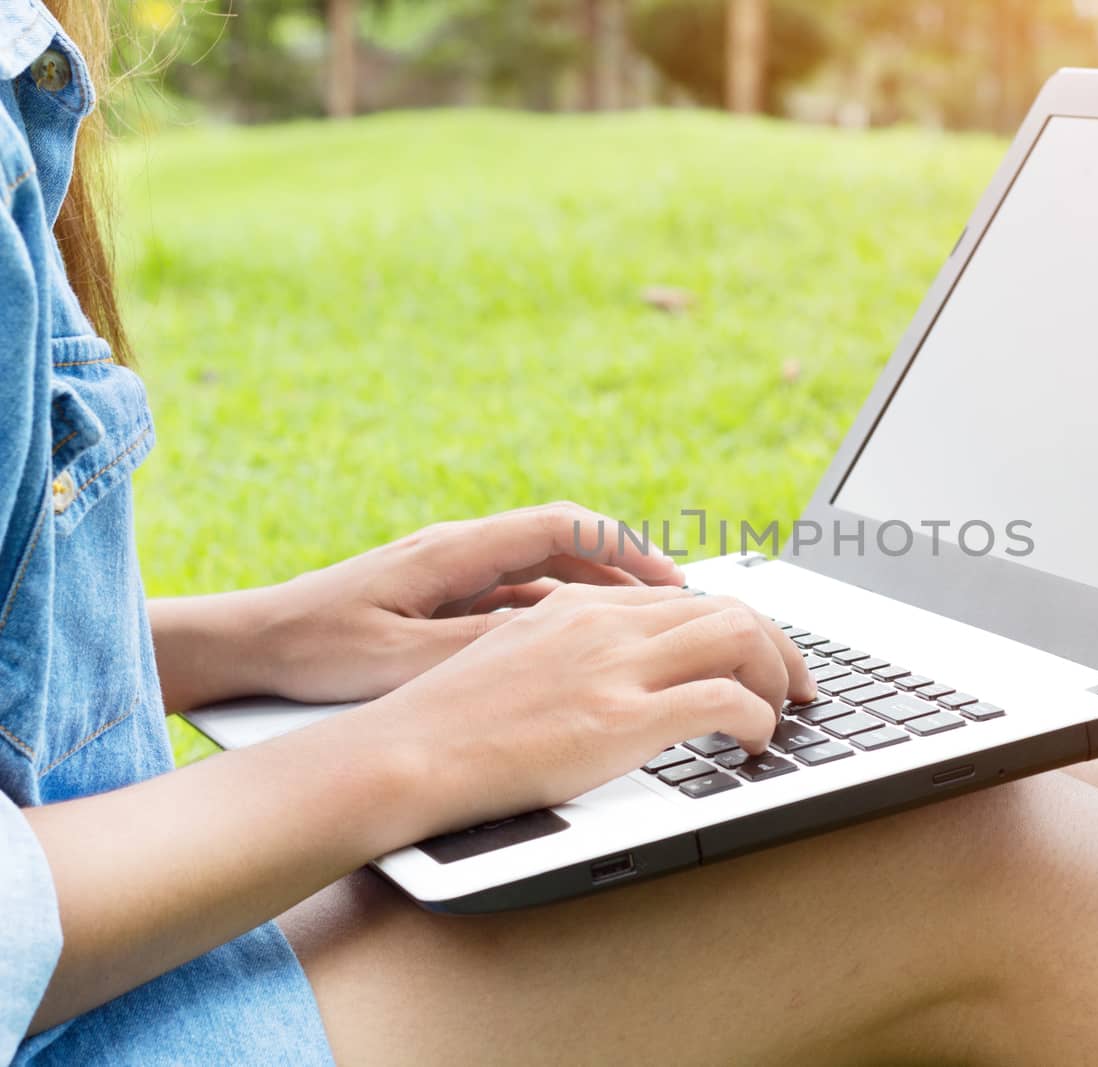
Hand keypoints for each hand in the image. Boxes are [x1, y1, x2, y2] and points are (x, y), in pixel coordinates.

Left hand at [256, 502, 686, 703]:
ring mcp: (451, 572)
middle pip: (563, 541)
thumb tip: (559, 634)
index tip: (670, 578)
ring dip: (596, 588)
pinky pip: (517, 594)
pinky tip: (582, 643)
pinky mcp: (439, 597)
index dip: (623, 547)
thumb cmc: (316, 649)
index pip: (560, 528)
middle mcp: (459, 551)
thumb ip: (482, 643)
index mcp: (455, 552)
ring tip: (647, 622)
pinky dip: (559, 609)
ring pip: (543, 569)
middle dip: (625, 565)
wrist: (250, 645)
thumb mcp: (403, 658)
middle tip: (679, 601)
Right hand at [350, 583, 815, 835]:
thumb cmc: (447, 724)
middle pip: (730, 608)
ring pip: (740, 638)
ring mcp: (616, 666)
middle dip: (780, 646)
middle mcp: (606, 623)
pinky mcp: (621, 717)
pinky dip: (760, 718)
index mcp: (581, 608)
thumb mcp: (513, 662)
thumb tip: (610, 674)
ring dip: (780, 675)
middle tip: (801, 684)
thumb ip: (568, 654)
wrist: (405, 753)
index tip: (761, 656)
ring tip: (786, 711)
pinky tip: (757, 741)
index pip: (689, 599)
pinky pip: (726, 700)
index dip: (742, 626)